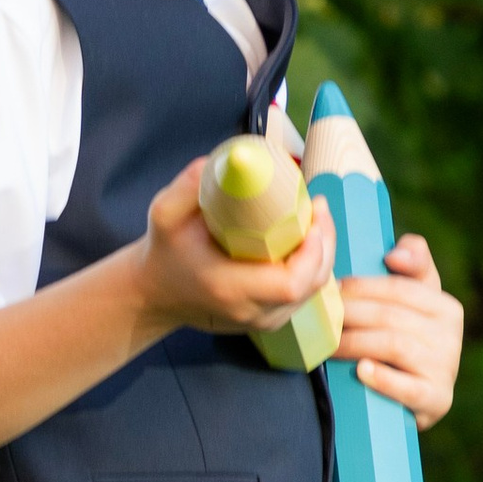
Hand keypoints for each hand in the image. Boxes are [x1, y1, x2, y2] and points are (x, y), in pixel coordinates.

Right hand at [134, 156, 338, 342]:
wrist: (157, 293)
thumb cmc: (164, 252)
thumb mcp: (164, 213)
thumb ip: (189, 185)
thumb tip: (229, 159)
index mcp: (228, 288)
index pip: (290, 284)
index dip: (313, 252)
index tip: (313, 216)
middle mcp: (250, 312)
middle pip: (311, 285)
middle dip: (325, 244)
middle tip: (319, 207)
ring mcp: (262, 322)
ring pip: (312, 291)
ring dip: (322, 254)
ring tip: (316, 218)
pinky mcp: (269, 321)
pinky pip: (304, 295)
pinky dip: (313, 267)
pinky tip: (308, 241)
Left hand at [336, 232, 462, 429]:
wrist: (415, 400)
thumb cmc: (406, 342)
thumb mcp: (413, 303)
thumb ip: (412, 264)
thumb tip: (395, 254)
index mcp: (446, 307)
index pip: (399, 289)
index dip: (361, 287)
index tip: (332, 289)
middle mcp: (451, 336)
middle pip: (391, 316)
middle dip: (350, 314)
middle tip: (319, 317)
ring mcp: (446, 369)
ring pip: (393, 345)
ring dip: (354, 343)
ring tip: (328, 344)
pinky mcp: (437, 400)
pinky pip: (409, 388)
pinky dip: (383, 379)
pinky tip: (361, 371)